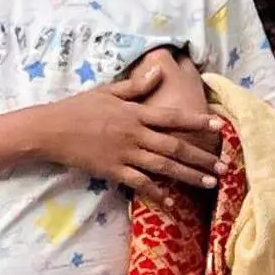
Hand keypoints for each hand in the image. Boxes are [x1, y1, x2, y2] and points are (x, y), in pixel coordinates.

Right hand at [39, 48, 222, 198]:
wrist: (51, 129)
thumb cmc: (78, 107)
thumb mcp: (107, 91)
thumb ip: (136, 86)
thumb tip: (159, 72)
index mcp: (135, 112)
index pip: (173, 116)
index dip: (197, 121)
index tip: (219, 127)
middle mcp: (135, 134)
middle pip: (175, 145)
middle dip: (202, 156)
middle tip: (224, 167)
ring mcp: (124, 154)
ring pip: (163, 166)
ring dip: (189, 175)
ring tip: (209, 183)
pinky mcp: (113, 171)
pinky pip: (139, 183)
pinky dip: (156, 193)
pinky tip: (171, 202)